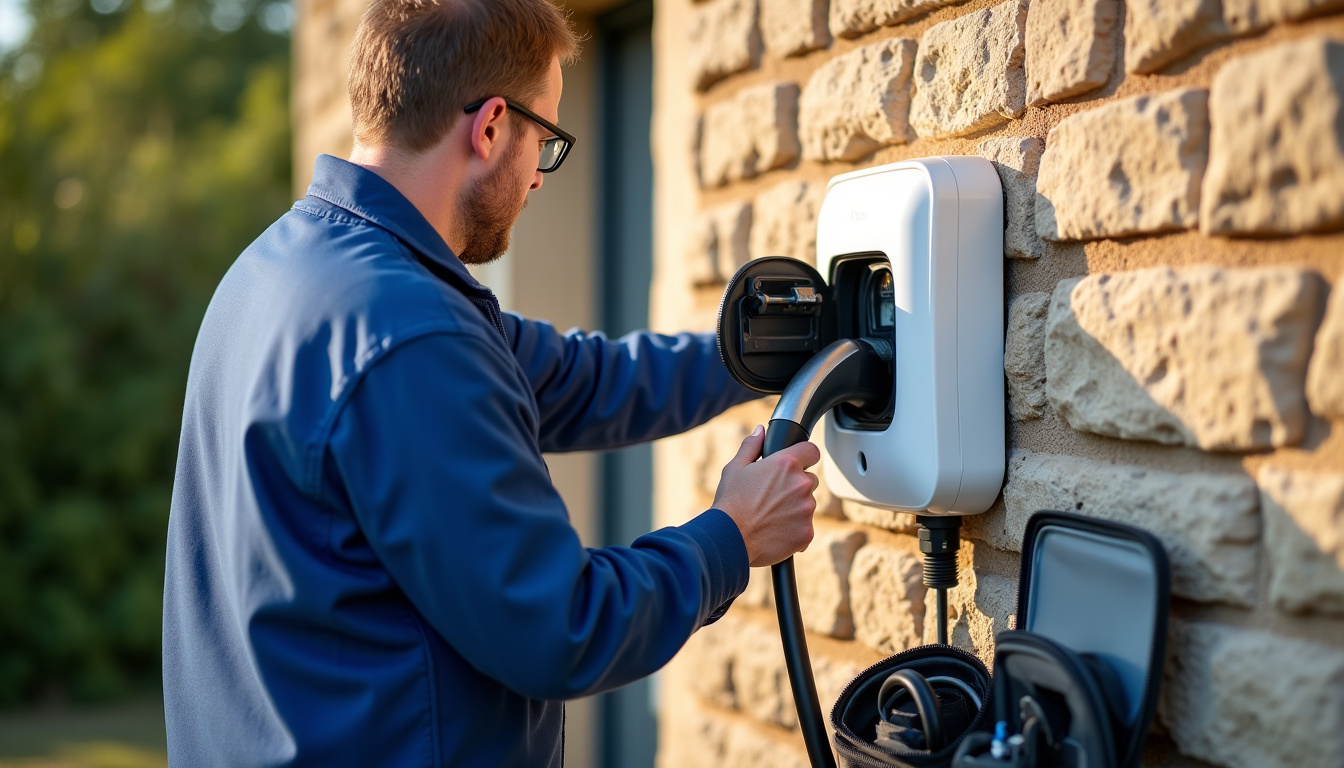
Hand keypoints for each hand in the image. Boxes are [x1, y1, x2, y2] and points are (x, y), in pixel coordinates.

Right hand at [712, 425, 821, 567]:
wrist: (729, 538)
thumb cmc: (730, 502)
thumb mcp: (735, 468)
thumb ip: (752, 446)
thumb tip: (760, 431)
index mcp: (786, 463)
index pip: (812, 451)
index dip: (805, 456)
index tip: (797, 463)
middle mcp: (801, 484)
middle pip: (810, 480)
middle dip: (796, 486)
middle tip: (773, 496)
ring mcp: (807, 509)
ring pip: (808, 504)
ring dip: (795, 508)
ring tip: (770, 515)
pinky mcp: (807, 532)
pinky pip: (805, 527)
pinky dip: (794, 529)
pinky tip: (774, 531)